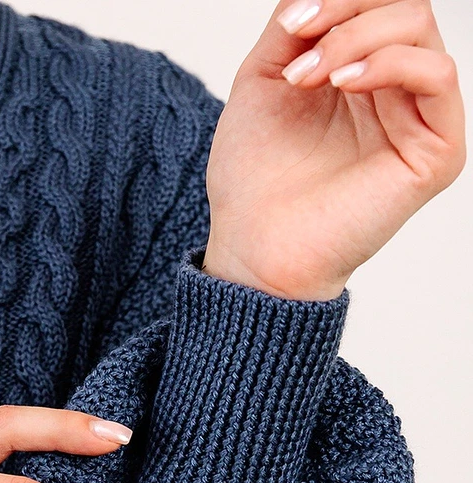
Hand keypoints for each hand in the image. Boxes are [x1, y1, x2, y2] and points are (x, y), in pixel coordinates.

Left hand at [202, 0, 465, 299]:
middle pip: (402, 4)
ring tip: (308, 77)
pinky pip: (439, 77)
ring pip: (419, 29)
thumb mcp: (263, 80)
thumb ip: (294, 26)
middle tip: (298, 41)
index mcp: (358, 72)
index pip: (374, 2)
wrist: (253, 248)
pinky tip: (345, 83)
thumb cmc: (254, 181)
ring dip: (356, 35)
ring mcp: (417, 120)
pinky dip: (392, 62)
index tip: (291, 23)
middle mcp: (394, 91)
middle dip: (346, 7)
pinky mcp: (435, 153)